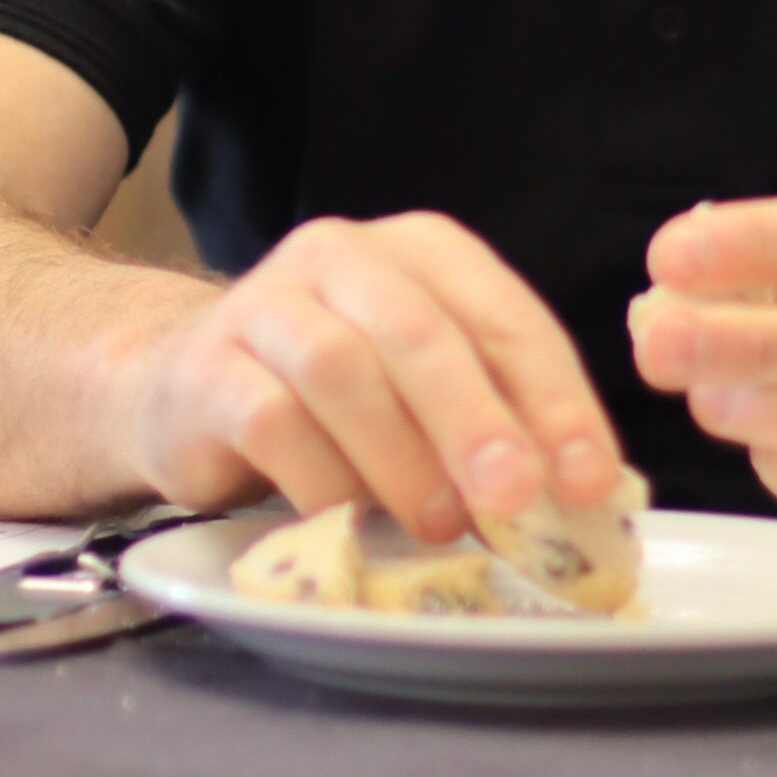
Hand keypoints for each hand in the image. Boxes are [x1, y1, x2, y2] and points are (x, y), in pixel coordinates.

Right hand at [132, 211, 625, 540]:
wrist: (186, 389)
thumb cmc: (334, 398)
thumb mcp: (424, 391)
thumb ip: (495, 420)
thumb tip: (581, 493)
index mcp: (420, 251)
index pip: (504, 314)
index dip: (556, 399)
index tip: (591, 478)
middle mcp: (342, 257)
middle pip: (419, 332)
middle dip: (477, 420)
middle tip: (516, 498)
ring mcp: (266, 305)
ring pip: (342, 369)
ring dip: (400, 456)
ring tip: (439, 524)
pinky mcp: (207, 368)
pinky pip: (271, 421)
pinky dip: (322, 480)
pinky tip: (348, 521)